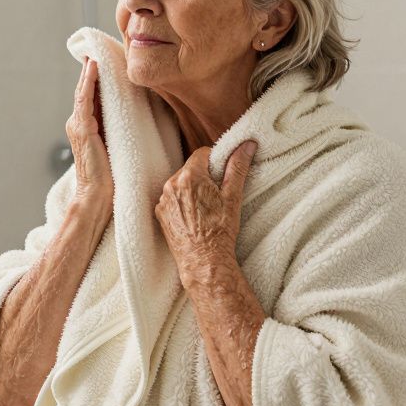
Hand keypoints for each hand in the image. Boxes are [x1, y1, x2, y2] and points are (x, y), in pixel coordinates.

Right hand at [66, 57, 112, 211]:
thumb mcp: (118, 148)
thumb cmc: (112, 178)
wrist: (99, 196)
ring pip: (83, 91)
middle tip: (98, 49)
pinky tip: (93, 67)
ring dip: (90, 71)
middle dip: (91, 70)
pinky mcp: (82, 128)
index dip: (97, 78)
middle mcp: (79, 124)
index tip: (105, 61)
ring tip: (95, 52)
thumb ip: (120, 132)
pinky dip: (88, 82)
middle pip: (85, 90)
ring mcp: (78, 125)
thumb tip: (140, 118)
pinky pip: (85, 99)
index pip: (92, 97)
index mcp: (87, 127)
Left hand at [155, 140, 257, 285]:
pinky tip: (194, 216)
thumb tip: (246, 144)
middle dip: (204, 176)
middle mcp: (171, 184)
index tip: (222, 175)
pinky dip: (182, 202)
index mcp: (189, 176)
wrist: (204, 261)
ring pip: (180, 183)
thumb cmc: (220, 230)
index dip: (215, 161)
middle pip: (190, 168)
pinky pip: (172, 198)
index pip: (202, 153)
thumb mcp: (232, 197)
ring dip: (192, 189)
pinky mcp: (160, 213)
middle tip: (216, 194)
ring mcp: (163, 200)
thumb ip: (237, 167)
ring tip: (205, 208)